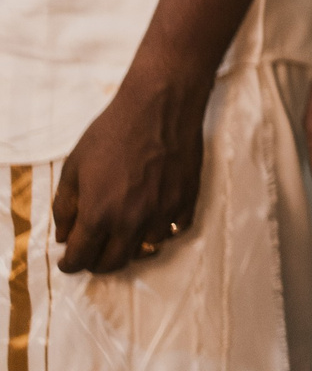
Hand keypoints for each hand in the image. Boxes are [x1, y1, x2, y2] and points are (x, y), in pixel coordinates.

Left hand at [54, 71, 210, 274]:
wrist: (159, 107)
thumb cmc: (112, 132)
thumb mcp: (74, 166)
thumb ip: (65, 206)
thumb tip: (64, 235)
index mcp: (99, 213)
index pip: (80, 257)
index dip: (70, 263)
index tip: (69, 260)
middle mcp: (131, 221)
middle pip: (113, 263)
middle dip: (97, 262)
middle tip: (94, 252)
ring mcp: (163, 212)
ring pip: (146, 250)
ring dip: (131, 246)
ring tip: (125, 233)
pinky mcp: (187, 201)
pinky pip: (174, 231)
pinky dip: (161, 231)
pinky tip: (153, 218)